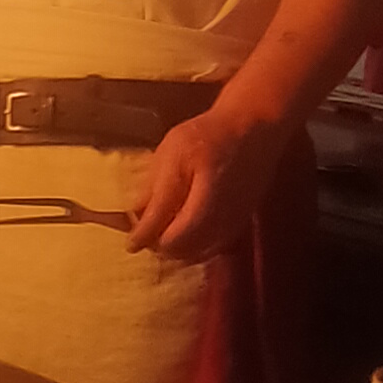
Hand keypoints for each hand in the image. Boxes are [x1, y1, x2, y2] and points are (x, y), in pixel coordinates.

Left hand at [126, 109, 287, 260]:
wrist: (253, 129)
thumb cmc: (208, 135)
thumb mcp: (172, 154)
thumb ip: (154, 190)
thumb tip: (134, 219)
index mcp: (204, 201)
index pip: (170, 236)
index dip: (146, 239)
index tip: (130, 241)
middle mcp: (223, 220)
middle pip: (183, 250)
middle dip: (159, 246)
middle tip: (143, 235)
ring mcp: (234, 225)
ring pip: (198, 253)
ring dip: (176, 249)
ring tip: (160, 233)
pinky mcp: (240, 224)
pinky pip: (212, 248)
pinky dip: (193, 248)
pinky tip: (182, 234)